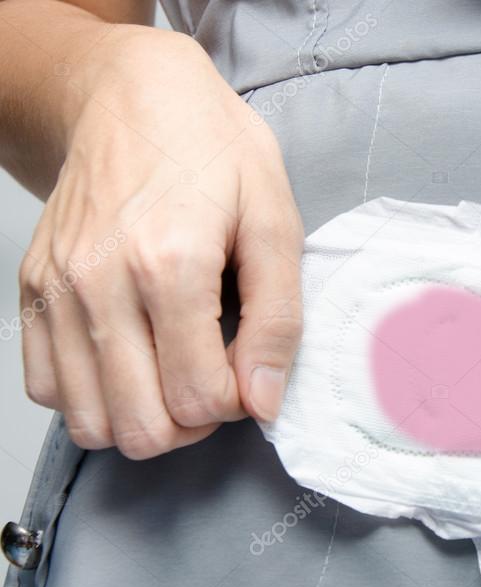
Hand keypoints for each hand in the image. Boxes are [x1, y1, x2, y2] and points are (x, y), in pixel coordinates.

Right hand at [18, 27, 303, 457]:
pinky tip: (132, 362)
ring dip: (143, 419)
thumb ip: (277, 318)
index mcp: (170, 264)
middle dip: (193, 424)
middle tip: (216, 381)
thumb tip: (263, 401)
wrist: (134, 95)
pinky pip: (47, 388)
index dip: (240, 402)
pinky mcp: (34, 289)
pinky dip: (93, 397)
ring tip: (176, 375)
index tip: (250, 369)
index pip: (200, 398)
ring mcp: (57, 289)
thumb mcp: (276, 220)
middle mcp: (100, 284)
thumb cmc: (214, 150)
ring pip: (90, 423)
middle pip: (142, 428)